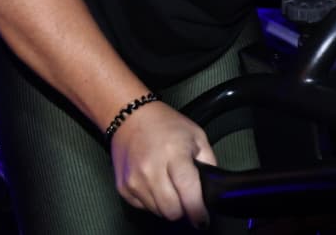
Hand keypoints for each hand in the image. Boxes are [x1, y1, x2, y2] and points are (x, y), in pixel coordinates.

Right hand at [110, 101, 213, 227]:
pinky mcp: (123, 187)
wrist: (130, 117)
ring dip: (167, 205)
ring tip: (168, 183)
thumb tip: (212, 188)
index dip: (197, 211)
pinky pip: (143, 207)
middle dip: (183, 208)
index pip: (188, 193)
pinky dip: (152, 200)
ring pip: (158, 212)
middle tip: (186, 197)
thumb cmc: (164, 124)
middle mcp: (151, 169)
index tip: (202, 219)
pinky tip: (154, 182)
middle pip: (172, 211)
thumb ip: (209, 162)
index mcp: (174, 154)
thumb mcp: (196, 136)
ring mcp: (135, 180)